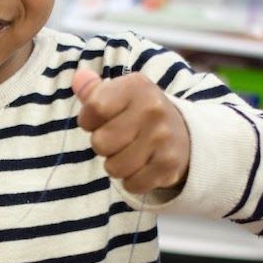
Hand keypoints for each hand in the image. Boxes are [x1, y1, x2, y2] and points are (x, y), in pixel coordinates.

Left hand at [73, 69, 189, 194]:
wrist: (184, 135)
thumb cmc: (139, 115)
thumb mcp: (120, 95)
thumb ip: (93, 90)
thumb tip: (78, 78)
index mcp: (136, 86)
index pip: (93, 109)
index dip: (89, 121)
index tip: (102, 120)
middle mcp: (152, 109)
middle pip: (100, 142)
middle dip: (104, 146)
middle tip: (122, 139)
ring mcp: (162, 138)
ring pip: (114, 167)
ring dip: (118, 165)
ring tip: (132, 153)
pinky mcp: (168, 165)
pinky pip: (131, 184)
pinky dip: (133, 181)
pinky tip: (144, 166)